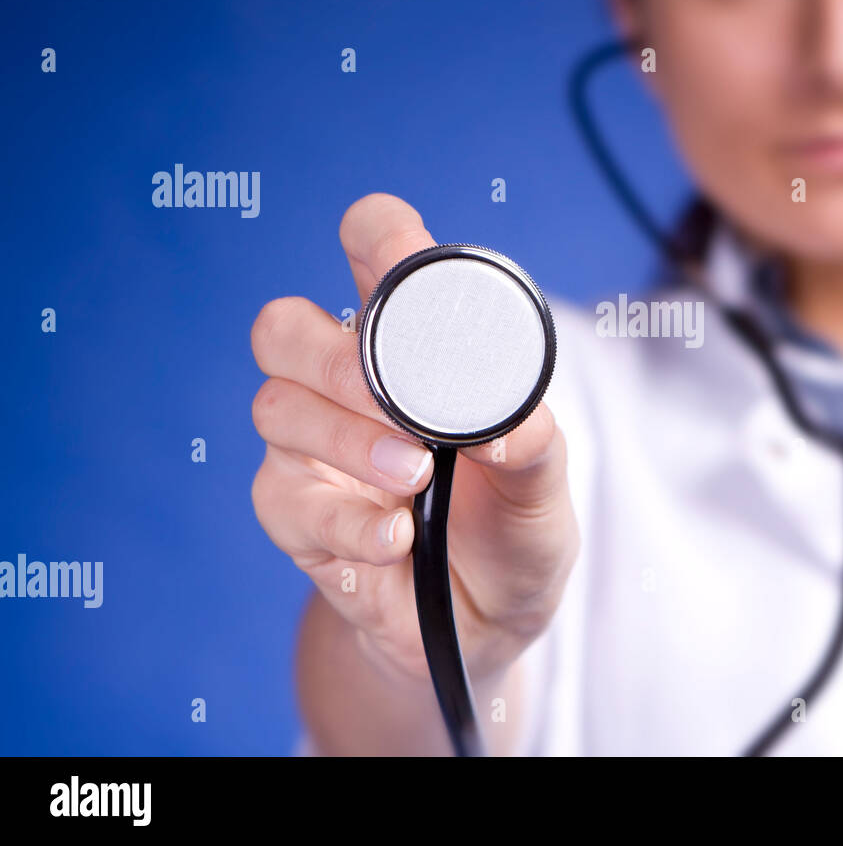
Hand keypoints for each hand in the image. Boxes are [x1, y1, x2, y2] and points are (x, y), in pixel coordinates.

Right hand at [250, 193, 578, 694]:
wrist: (486, 627)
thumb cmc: (514, 530)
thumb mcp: (545, 484)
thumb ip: (531, 441)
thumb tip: (501, 422)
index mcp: (413, 346)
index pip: (374, 252)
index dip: (378, 235)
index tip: (403, 256)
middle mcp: (348, 385)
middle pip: (283, 327)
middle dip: (336, 360)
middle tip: (404, 409)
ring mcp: (312, 450)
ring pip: (276, 408)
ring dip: (349, 442)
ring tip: (417, 476)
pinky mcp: (295, 516)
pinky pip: (285, 501)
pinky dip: (348, 520)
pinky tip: (397, 537)